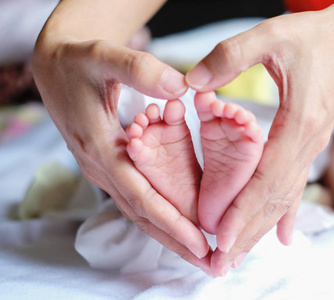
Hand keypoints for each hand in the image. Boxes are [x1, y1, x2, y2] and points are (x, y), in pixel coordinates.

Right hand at [32, 37, 211, 271]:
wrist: (56, 67)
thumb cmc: (80, 61)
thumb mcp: (104, 56)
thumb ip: (139, 69)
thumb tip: (180, 87)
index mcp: (101, 145)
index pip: (140, 194)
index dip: (171, 220)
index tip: (201, 242)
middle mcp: (101, 166)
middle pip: (143, 214)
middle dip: (176, 242)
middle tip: (211, 263)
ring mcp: (103, 170)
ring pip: (139, 212)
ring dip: (169, 236)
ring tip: (200, 256)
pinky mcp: (109, 167)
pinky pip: (136, 199)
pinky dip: (159, 217)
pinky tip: (179, 227)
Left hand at [186, 9, 333, 275]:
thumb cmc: (312, 36)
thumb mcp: (269, 36)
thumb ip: (230, 57)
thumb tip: (193, 82)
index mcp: (298, 122)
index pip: (267, 179)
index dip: (243, 210)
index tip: (221, 237)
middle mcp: (307, 143)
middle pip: (274, 199)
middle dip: (247, 233)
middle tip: (221, 264)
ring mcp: (311, 147)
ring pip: (283, 198)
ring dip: (260, 230)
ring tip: (239, 258)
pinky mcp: (309, 144)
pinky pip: (296, 186)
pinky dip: (287, 214)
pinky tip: (283, 238)